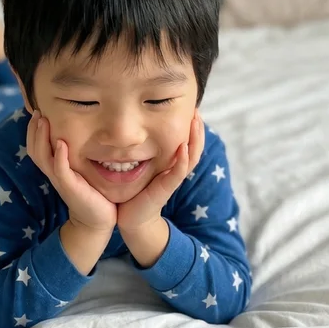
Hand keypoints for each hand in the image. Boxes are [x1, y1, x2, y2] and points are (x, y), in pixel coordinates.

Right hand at [27, 111, 115, 232]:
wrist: (97, 219)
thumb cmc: (92, 192)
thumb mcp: (81, 170)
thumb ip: (75, 155)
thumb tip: (78, 135)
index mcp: (54, 168)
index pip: (36, 146)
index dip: (33, 130)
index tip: (37, 110)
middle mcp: (53, 173)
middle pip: (34, 149)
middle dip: (33, 130)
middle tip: (37, 111)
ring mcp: (61, 180)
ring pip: (43, 157)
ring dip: (41, 138)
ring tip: (43, 120)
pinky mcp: (71, 187)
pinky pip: (60, 170)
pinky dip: (59, 156)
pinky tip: (61, 143)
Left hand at [117, 112, 204, 231]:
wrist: (131, 218)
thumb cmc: (135, 192)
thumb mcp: (140, 167)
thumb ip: (142, 152)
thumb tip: (136, 130)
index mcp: (171, 165)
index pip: (187, 143)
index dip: (191, 128)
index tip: (192, 109)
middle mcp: (174, 171)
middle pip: (194, 148)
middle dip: (197, 130)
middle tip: (197, 111)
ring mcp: (171, 180)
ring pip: (190, 158)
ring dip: (194, 140)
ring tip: (196, 123)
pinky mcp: (165, 190)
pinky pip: (177, 173)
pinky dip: (182, 160)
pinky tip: (183, 147)